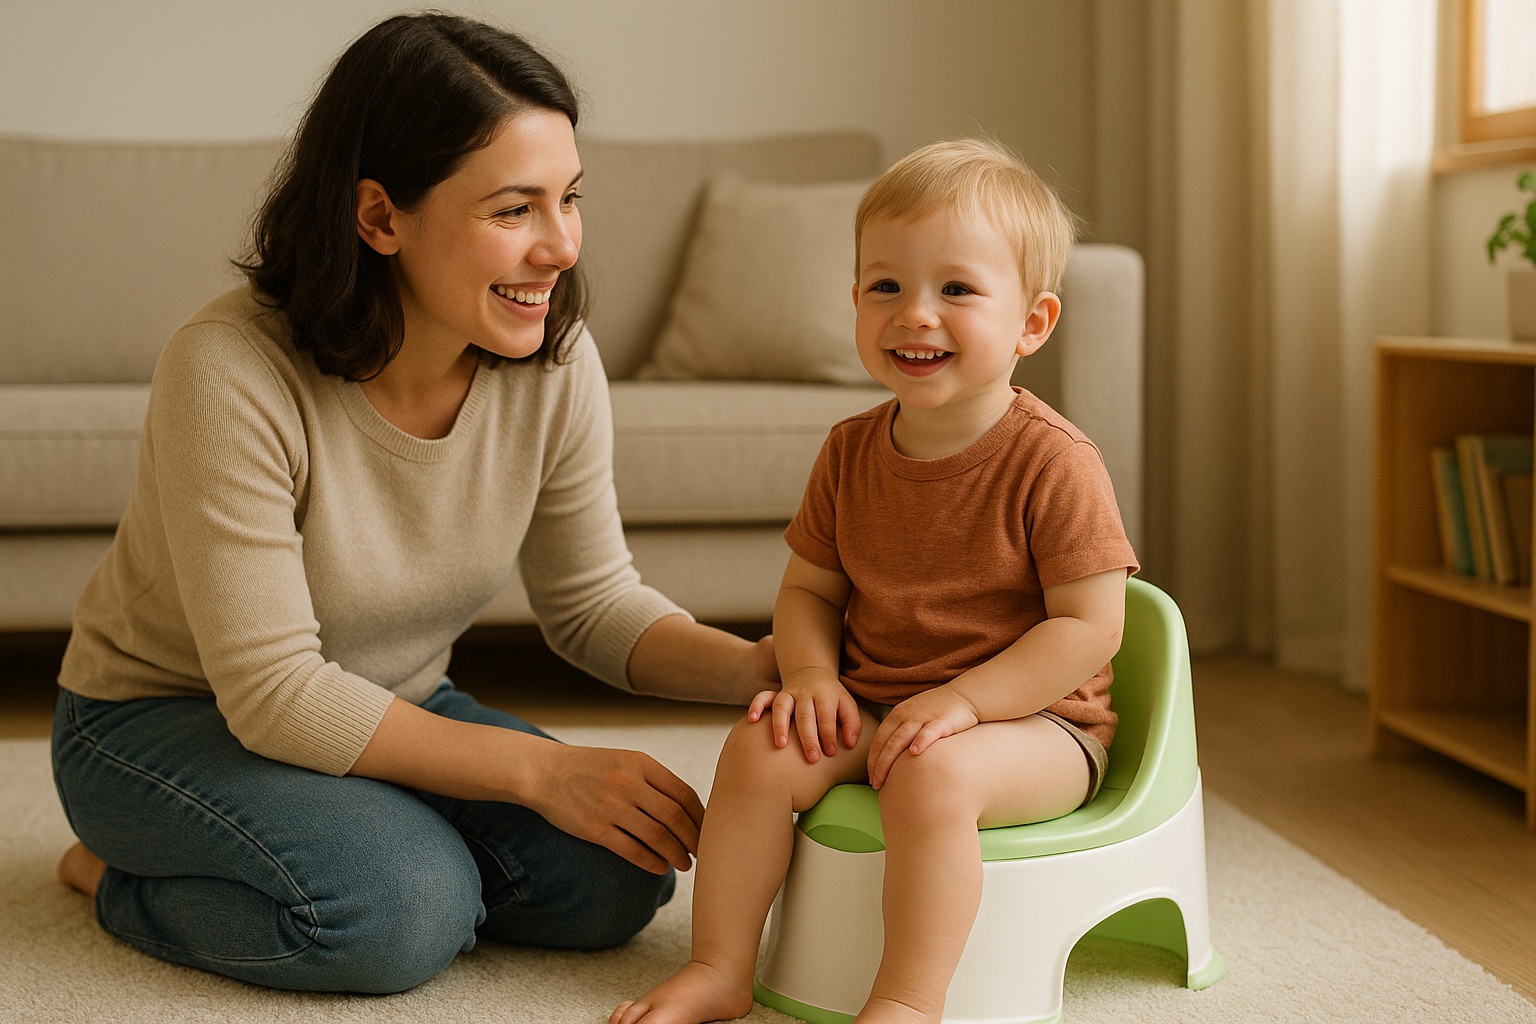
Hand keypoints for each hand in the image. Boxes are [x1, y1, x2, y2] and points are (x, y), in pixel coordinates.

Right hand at [530, 743, 706, 874]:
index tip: (709, 830)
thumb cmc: (590, 768)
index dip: (700, 816)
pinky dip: (651, 862)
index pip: (683, 793)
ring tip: (685, 864)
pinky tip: (660, 868)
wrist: (544, 772)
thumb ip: (653, 780)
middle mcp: (628, 783)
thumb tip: (687, 808)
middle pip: (674, 816)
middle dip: (694, 838)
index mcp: (641, 763)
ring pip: (657, 836)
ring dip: (676, 853)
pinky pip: (631, 850)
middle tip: (702, 852)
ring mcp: (611, 806)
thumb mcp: (625, 760)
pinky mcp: (594, 828)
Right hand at [747, 668, 859, 763]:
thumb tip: (851, 744)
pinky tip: (752, 720)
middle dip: (808, 737)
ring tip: (780, 745)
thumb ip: (852, 723)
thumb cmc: (831, 697)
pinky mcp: (775, 694)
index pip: (826, 716)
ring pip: (782, 706)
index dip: (829, 734)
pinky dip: (756, 706)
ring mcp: (789, 693)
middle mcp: (806, 693)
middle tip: (812, 758)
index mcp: (825, 695)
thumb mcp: (847, 705)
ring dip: (780, 725)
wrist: (811, 673)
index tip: (830, 752)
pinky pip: (763, 697)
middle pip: (805, 715)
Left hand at [866, 686, 979, 788]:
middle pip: (886, 743)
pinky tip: (914, 753)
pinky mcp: (941, 720)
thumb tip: (889, 760)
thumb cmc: (937, 711)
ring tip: (885, 779)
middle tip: (875, 785)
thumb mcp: (913, 717)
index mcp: (897, 715)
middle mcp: (906, 715)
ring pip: (900, 739)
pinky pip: (928, 732)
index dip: (872, 760)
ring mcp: (923, 717)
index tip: (871, 778)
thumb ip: (901, 733)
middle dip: (878, 765)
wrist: (965, 695)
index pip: (878, 740)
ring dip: (890, 760)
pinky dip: (920, 741)